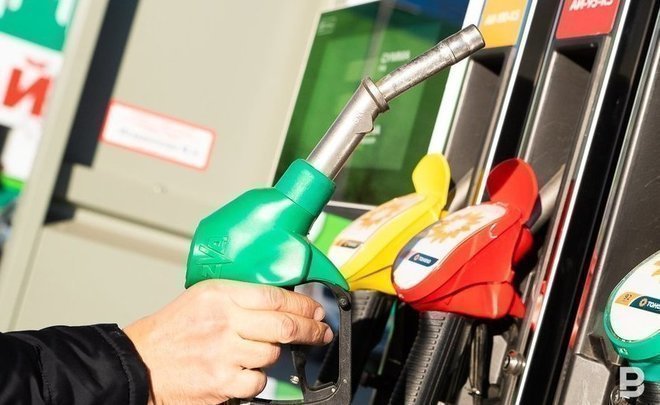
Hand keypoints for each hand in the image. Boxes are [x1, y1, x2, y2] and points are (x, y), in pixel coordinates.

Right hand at [124, 279, 332, 404]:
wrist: (141, 363)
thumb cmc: (171, 331)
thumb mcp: (203, 297)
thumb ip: (238, 295)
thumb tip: (280, 300)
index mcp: (220, 294)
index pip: (275, 296)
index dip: (303, 305)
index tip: (316, 311)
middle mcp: (224, 321)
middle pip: (284, 325)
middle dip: (311, 330)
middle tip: (320, 332)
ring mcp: (224, 353)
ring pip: (272, 353)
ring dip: (274, 354)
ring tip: (260, 350)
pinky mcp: (222, 381)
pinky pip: (259, 381)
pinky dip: (257, 378)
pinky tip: (245, 370)